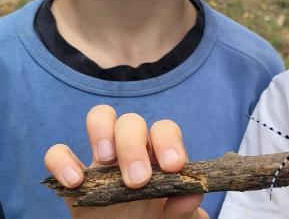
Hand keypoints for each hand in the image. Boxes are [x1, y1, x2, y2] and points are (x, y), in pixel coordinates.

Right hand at [44, 104, 207, 218]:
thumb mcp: (178, 218)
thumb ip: (186, 205)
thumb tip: (193, 192)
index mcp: (159, 153)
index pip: (164, 129)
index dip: (168, 141)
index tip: (173, 166)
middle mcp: (131, 148)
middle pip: (131, 121)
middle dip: (133, 145)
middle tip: (138, 181)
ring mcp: (101, 159)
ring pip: (100, 118)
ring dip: (102, 132)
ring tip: (106, 161)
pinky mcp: (74, 176)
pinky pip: (58, 153)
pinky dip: (62, 160)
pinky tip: (75, 182)